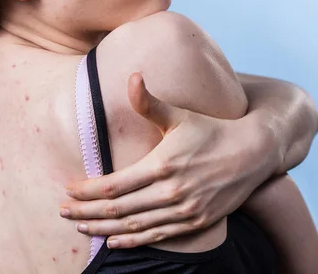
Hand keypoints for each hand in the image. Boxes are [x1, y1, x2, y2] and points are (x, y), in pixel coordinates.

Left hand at [60, 73, 279, 248]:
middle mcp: (172, 191)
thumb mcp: (182, 114)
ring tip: (80, 226)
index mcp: (164, 164)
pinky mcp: (196, 222)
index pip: (114, 184)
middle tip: (63, 212)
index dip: (87, 189)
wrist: (255, 153)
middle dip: (86, 211)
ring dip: (103, 227)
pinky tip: (113, 240)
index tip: (68, 189)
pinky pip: (157, 236)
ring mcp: (185, 210)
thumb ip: (151, 103)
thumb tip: (132, 76)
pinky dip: (132, 240)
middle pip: (118, 208)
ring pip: (134, 225)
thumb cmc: (213, 129)